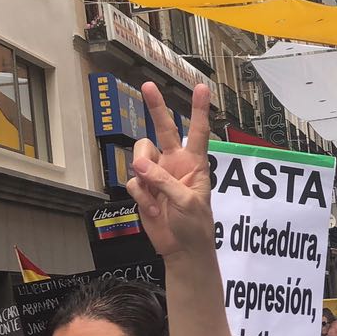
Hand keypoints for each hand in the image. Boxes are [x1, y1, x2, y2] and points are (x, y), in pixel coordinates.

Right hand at [126, 82, 214, 258]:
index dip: (200, 110)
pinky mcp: (143, 189)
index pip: (198, 132)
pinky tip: (152, 209)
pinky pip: (133, 182)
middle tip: (148, 86)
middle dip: (156, 107)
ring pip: (140, 156)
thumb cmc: (195, 225)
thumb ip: (164, 181)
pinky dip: (140, 196)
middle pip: (164, 129)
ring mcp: (157, 175)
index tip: (202, 88)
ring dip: (143, 174)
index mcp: (194, 164)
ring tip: (153, 195)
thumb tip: (139, 166)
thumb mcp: (187, 202)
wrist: (182, 249)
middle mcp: (175, 163)